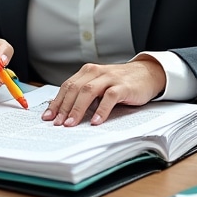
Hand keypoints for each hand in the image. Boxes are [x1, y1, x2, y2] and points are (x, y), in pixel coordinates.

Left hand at [43, 58, 165, 125]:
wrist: (148, 73)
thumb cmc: (121, 82)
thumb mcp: (100, 85)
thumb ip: (85, 95)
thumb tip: (65, 113)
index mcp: (87, 72)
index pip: (67, 87)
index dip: (56, 102)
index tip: (48, 116)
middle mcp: (96, 72)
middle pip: (75, 89)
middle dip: (63, 107)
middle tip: (57, 123)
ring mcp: (110, 78)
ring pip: (88, 91)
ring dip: (77, 109)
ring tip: (71, 124)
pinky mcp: (123, 86)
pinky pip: (109, 97)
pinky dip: (101, 110)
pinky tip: (95, 121)